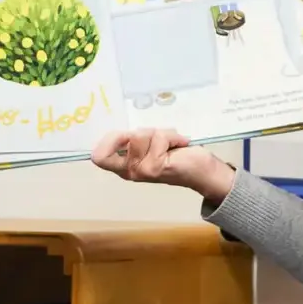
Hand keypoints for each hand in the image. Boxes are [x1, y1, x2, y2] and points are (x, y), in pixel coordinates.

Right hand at [91, 129, 234, 204]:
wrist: (202, 171)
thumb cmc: (176, 155)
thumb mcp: (149, 146)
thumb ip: (133, 141)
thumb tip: (122, 131)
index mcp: (125, 167)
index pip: (99, 156)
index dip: (110, 139)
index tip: (131, 136)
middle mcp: (130, 171)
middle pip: (120, 137)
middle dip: (142, 131)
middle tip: (159, 141)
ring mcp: (143, 170)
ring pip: (141, 134)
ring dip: (161, 133)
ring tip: (171, 145)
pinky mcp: (156, 166)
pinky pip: (159, 138)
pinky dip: (172, 136)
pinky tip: (180, 146)